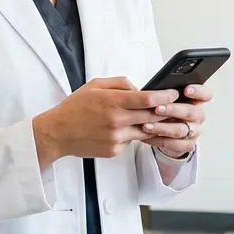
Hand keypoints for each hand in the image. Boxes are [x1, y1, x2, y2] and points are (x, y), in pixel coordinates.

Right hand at [33, 77, 179, 166]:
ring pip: (145, 131)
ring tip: (157, 118)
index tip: (174, 93)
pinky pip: (131, 141)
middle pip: (152, 116)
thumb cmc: (75, 108)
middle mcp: (116, 120)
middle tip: (176, 106)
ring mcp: (116, 137)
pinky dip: (132, 135)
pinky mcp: (114, 150)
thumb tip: (140, 88)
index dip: (165, 96)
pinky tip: (126, 130)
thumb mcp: (95, 85)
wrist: (57, 133)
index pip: (147, 99)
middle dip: (165, 111)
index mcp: (112, 101)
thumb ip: (120, 83)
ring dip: (153, 125)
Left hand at [141, 83, 212, 157]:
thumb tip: (153, 90)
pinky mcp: (188, 144)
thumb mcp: (167, 97)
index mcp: (197, 100)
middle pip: (191, 112)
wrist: (167, 130)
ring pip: (181, 130)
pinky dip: (159, 140)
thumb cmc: (167, 108)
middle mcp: (198, 115)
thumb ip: (165, 92)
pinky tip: (146, 136)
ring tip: (146, 125)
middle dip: (173, 110)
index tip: (186, 90)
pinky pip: (175, 144)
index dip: (198, 92)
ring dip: (162, 127)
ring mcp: (195, 131)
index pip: (205, 94)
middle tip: (157, 108)